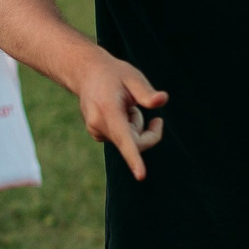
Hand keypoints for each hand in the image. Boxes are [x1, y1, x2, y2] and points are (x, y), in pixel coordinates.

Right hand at [73, 52, 166, 179]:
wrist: (86, 73)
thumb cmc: (113, 74)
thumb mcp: (132, 77)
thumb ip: (147, 92)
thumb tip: (162, 100)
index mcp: (108, 110)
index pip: (124, 138)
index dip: (134, 158)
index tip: (141, 175)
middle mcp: (98, 125)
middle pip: (135, 144)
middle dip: (149, 135)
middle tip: (157, 119)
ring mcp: (96, 131)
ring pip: (129, 142)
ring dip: (135, 126)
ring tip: (126, 106)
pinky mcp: (97, 135)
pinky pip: (122, 140)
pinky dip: (127, 128)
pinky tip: (117, 111)